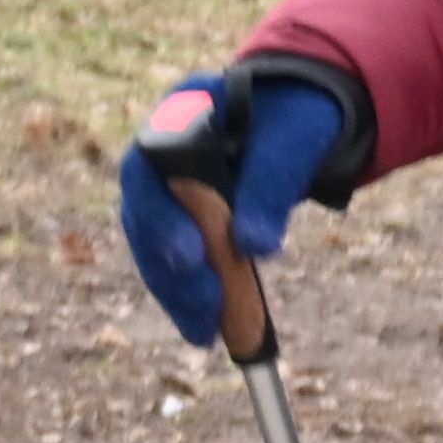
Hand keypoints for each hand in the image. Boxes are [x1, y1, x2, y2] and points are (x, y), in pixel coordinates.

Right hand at [118, 60, 353, 348]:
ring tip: (204, 332)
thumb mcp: (296, 139)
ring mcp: (164, 185)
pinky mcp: (180, 218)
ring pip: (153, 245)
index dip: (160, 215)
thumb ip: (272, 184)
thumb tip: (254, 247)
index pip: (147, 166)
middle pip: (143, 214)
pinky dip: (188, 293)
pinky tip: (205, 325)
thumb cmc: (297, 118)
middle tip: (205, 307)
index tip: (190, 257)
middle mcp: (157, 150)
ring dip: (176, 291)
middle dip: (170, 267)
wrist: (300, 120)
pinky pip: (173, 260)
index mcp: (179, 111)